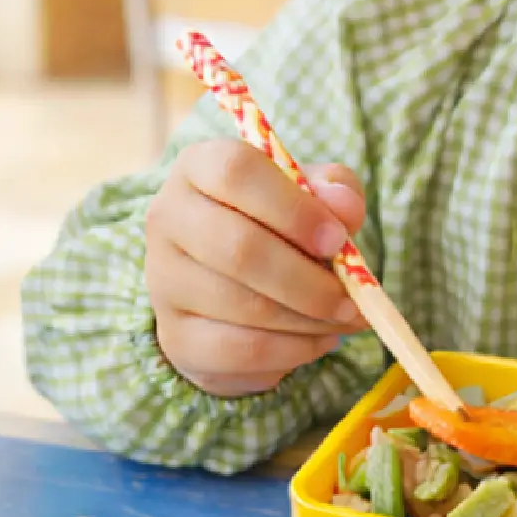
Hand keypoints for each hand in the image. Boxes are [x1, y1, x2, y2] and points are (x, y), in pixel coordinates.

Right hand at [145, 142, 367, 397]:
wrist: (238, 279)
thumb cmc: (282, 222)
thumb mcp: (313, 194)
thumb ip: (335, 192)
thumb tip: (344, 208)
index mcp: (199, 167)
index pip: (235, 172)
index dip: (293, 208)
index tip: (338, 240)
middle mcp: (168, 218)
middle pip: (238, 249)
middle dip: (309, 280)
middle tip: (352, 297)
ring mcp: (164, 281)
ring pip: (244, 306)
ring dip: (309, 319)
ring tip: (346, 318)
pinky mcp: (175, 336)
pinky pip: (240, 350)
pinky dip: (293, 350)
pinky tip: (320, 340)